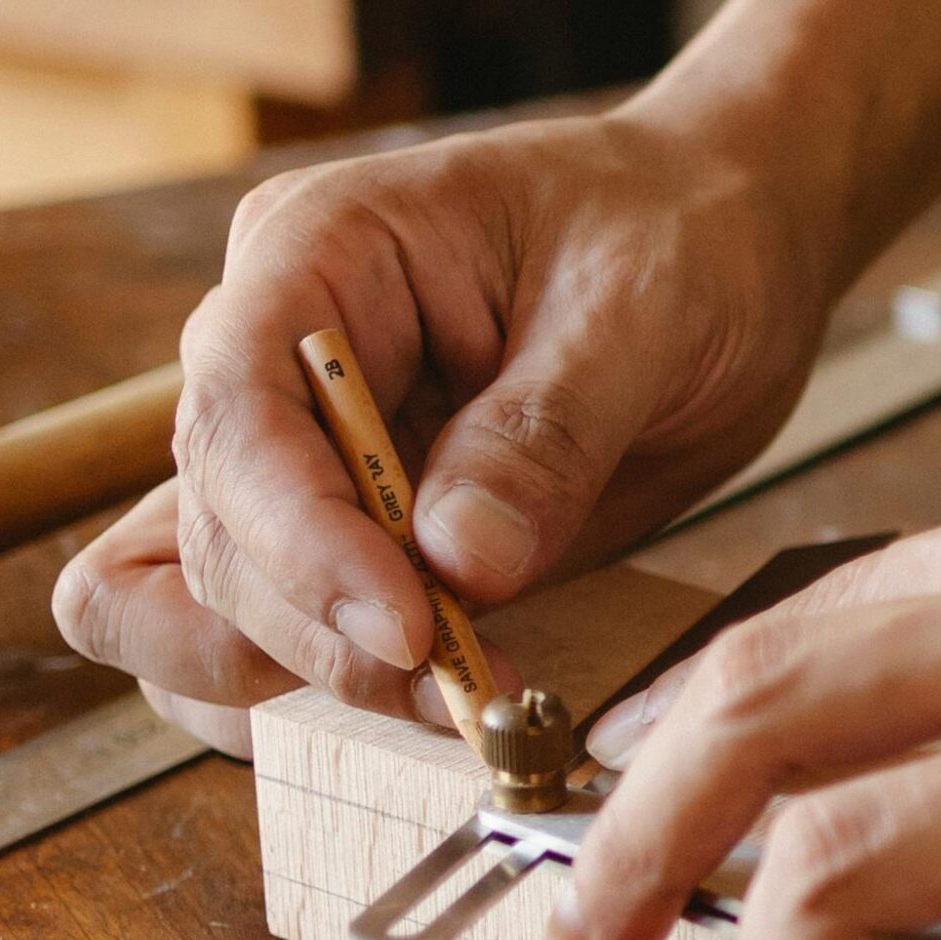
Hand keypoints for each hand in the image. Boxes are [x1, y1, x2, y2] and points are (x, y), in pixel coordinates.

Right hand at [53, 106, 837, 754]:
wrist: (726, 252)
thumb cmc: (675, 234)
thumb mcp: (639, 308)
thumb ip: (546, 434)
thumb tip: (458, 565)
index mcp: (318, 253)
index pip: (240, 408)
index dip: (301, 536)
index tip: (408, 626)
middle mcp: (275, 358)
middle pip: (218, 527)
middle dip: (321, 628)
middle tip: (461, 685)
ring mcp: (300, 455)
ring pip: (214, 601)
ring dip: (315, 676)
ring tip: (460, 700)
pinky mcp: (347, 539)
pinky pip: (273, 634)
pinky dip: (327, 691)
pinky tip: (431, 705)